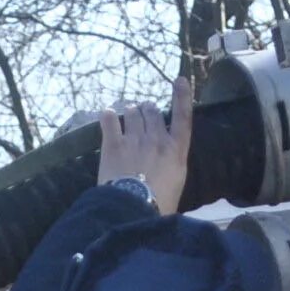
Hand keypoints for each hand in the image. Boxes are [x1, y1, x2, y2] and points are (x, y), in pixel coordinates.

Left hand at [95, 73, 194, 214]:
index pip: (183, 117)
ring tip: (126, 113)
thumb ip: (171, 167)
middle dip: (147, 109)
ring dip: (129, 111)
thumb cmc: (159, 205)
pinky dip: (108, 116)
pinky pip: (110, 121)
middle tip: (142, 111)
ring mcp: (134, 139)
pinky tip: (106, 115)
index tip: (180, 80)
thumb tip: (166, 167)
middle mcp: (157, 139)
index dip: (182, 96)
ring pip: (132, 113)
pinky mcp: (113, 145)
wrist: (134, 211)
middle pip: (152, 112)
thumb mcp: (176, 185)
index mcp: (176, 150)